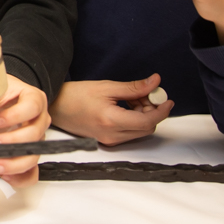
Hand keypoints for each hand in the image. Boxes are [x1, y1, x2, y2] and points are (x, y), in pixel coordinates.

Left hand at [0, 76, 49, 187]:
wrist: (9, 99)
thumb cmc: (5, 93)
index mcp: (34, 99)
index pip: (31, 107)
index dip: (15, 116)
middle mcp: (40, 120)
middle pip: (34, 134)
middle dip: (12, 142)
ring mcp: (38, 139)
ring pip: (33, 155)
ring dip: (14, 164)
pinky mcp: (31, 155)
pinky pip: (32, 172)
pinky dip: (20, 178)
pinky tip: (5, 176)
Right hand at [51, 74, 174, 145]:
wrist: (56, 107)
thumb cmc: (76, 95)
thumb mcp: (106, 87)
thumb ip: (134, 87)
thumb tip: (155, 82)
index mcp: (111, 120)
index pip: (147, 121)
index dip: (162, 110)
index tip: (167, 99)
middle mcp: (111, 135)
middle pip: (146, 128)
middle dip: (152, 111)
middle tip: (146, 94)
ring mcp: (109, 140)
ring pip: (139, 132)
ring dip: (144, 116)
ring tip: (133, 99)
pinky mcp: (106, 141)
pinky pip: (129, 133)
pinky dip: (134, 121)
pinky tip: (126, 107)